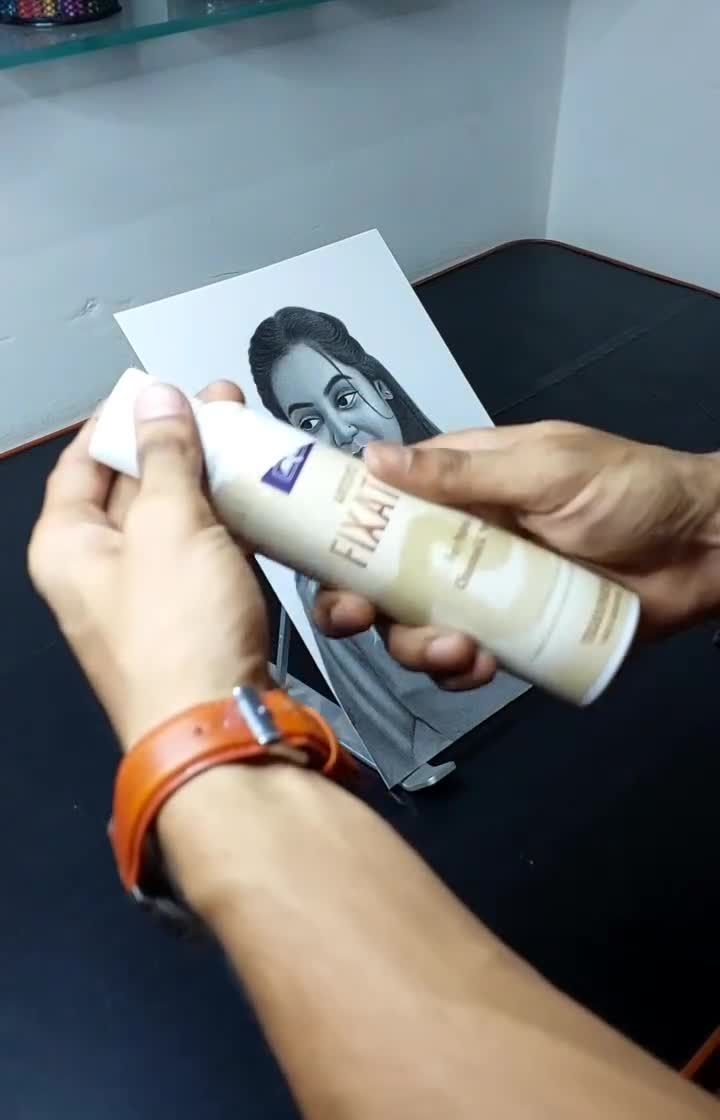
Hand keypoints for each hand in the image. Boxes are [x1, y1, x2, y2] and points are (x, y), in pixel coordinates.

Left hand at [29, 380, 270, 750]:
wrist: (219, 723)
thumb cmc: (178, 626)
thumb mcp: (168, 524)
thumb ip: (165, 456)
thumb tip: (155, 397)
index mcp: (67, 543)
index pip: (82, 460)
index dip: (121, 419)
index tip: (161, 388)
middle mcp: (99, 569)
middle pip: (132, 486)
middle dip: (178, 443)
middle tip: (223, 405)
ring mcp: (149, 595)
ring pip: (176, 520)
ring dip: (211, 480)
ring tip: (252, 440)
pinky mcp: (193, 616)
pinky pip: (206, 554)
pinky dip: (231, 525)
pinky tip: (265, 498)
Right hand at [314, 421, 719, 687]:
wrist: (702, 551)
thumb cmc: (630, 490)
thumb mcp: (546, 467)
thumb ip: (462, 471)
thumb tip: (374, 459)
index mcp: (459, 486)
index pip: (378, 503)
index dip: (336, 527)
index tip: (310, 553)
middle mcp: (459, 540)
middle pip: (379, 575)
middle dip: (357, 600)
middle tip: (356, 617)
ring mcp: (482, 592)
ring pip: (414, 624)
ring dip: (415, 643)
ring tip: (456, 648)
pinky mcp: (510, 635)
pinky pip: (463, 658)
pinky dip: (459, 669)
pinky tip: (480, 666)